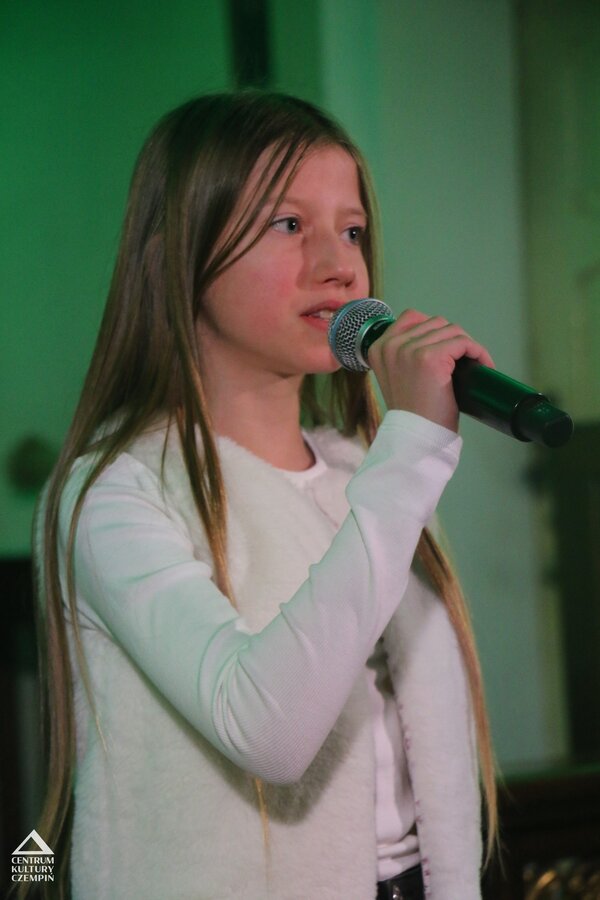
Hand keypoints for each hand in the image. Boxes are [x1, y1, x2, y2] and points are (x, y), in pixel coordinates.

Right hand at [367, 309, 494, 431]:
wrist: (415, 436)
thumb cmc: (412, 413)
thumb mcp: (398, 377)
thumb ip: (404, 355)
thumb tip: (437, 340)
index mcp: (378, 347)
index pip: (412, 317)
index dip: (435, 331)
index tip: (448, 350)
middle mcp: (391, 345)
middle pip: (436, 323)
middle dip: (453, 339)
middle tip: (464, 361)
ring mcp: (409, 350)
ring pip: (452, 330)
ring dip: (467, 345)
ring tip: (474, 364)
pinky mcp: (430, 357)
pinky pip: (463, 342)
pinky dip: (477, 351)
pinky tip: (482, 365)